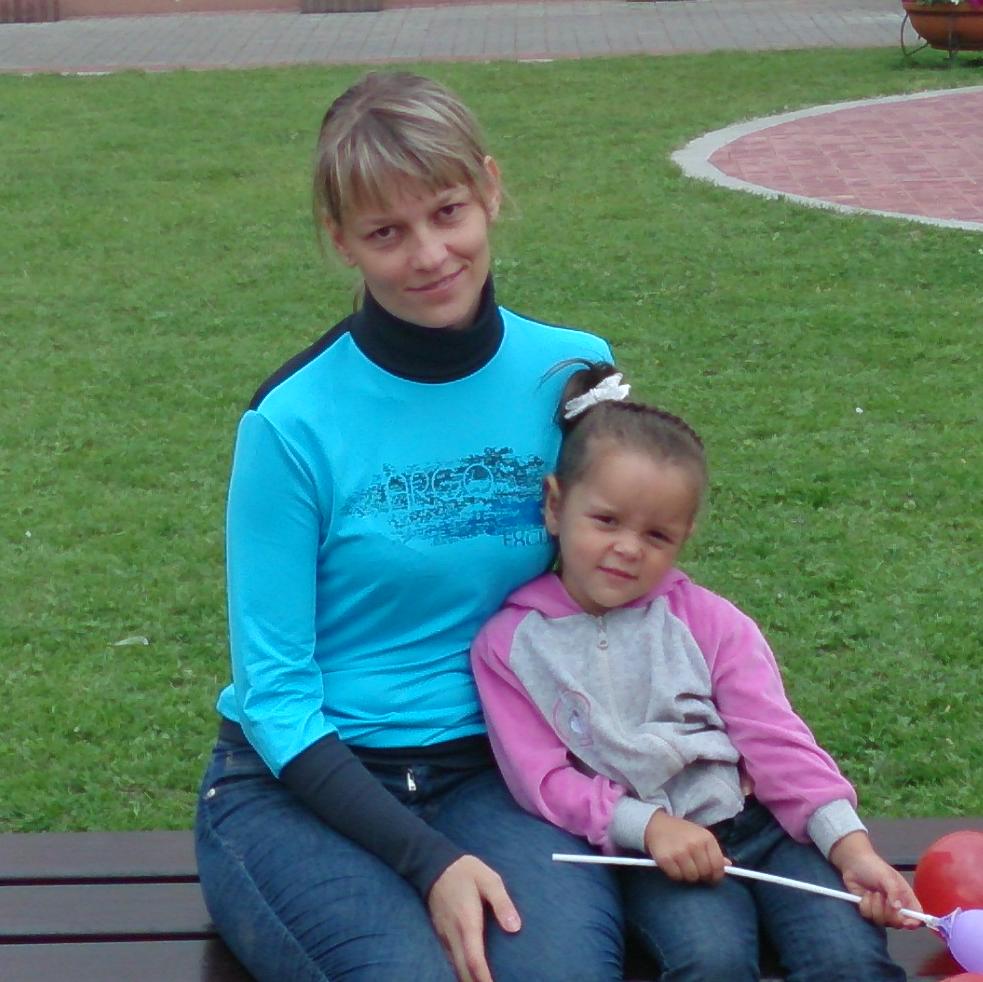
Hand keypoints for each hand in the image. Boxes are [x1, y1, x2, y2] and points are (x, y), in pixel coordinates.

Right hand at [427, 855, 520, 981]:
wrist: (434, 863)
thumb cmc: (467, 871)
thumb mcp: (490, 880)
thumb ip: (503, 903)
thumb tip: (515, 928)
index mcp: (467, 921)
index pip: (474, 959)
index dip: (484, 978)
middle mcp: (453, 933)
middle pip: (462, 970)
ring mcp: (443, 934)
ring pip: (453, 966)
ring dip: (467, 979)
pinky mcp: (439, 933)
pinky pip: (449, 958)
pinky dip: (459, 970)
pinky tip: (468, 974)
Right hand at [644, 811, 727, 882]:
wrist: (657, 824)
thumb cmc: (682, 832)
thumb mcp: (700, 836)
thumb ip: (713, 852)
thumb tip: (728, 865)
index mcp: (706, 838)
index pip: (718, 865)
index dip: (716, 875)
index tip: (711, 877)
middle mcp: (694, 844)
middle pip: (705, 873)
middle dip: (701, 875)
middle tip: (695, 870)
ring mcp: (680, 852)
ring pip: (691, 877)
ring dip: (688, 875)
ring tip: (683, 866)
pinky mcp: (666, 859)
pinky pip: (676, 877)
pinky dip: (675, 874)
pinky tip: (674, 865)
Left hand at [829, 831, 922, 928]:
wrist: (854, 863)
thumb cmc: (874, 867)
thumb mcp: (887, 876)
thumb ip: (894, 891)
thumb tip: (897, 908)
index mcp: (905, 898)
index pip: (916, 916)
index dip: (913, 922)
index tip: (905, 922)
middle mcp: (895, 907)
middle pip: (897, 923)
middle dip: (888, 912)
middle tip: (881, 896)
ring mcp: (881, 910)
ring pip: (881, 921)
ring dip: (875, 905)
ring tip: (872, 892)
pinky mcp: (868, 910)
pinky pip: (868, 916)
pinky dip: (865, 905)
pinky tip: (864, 894)